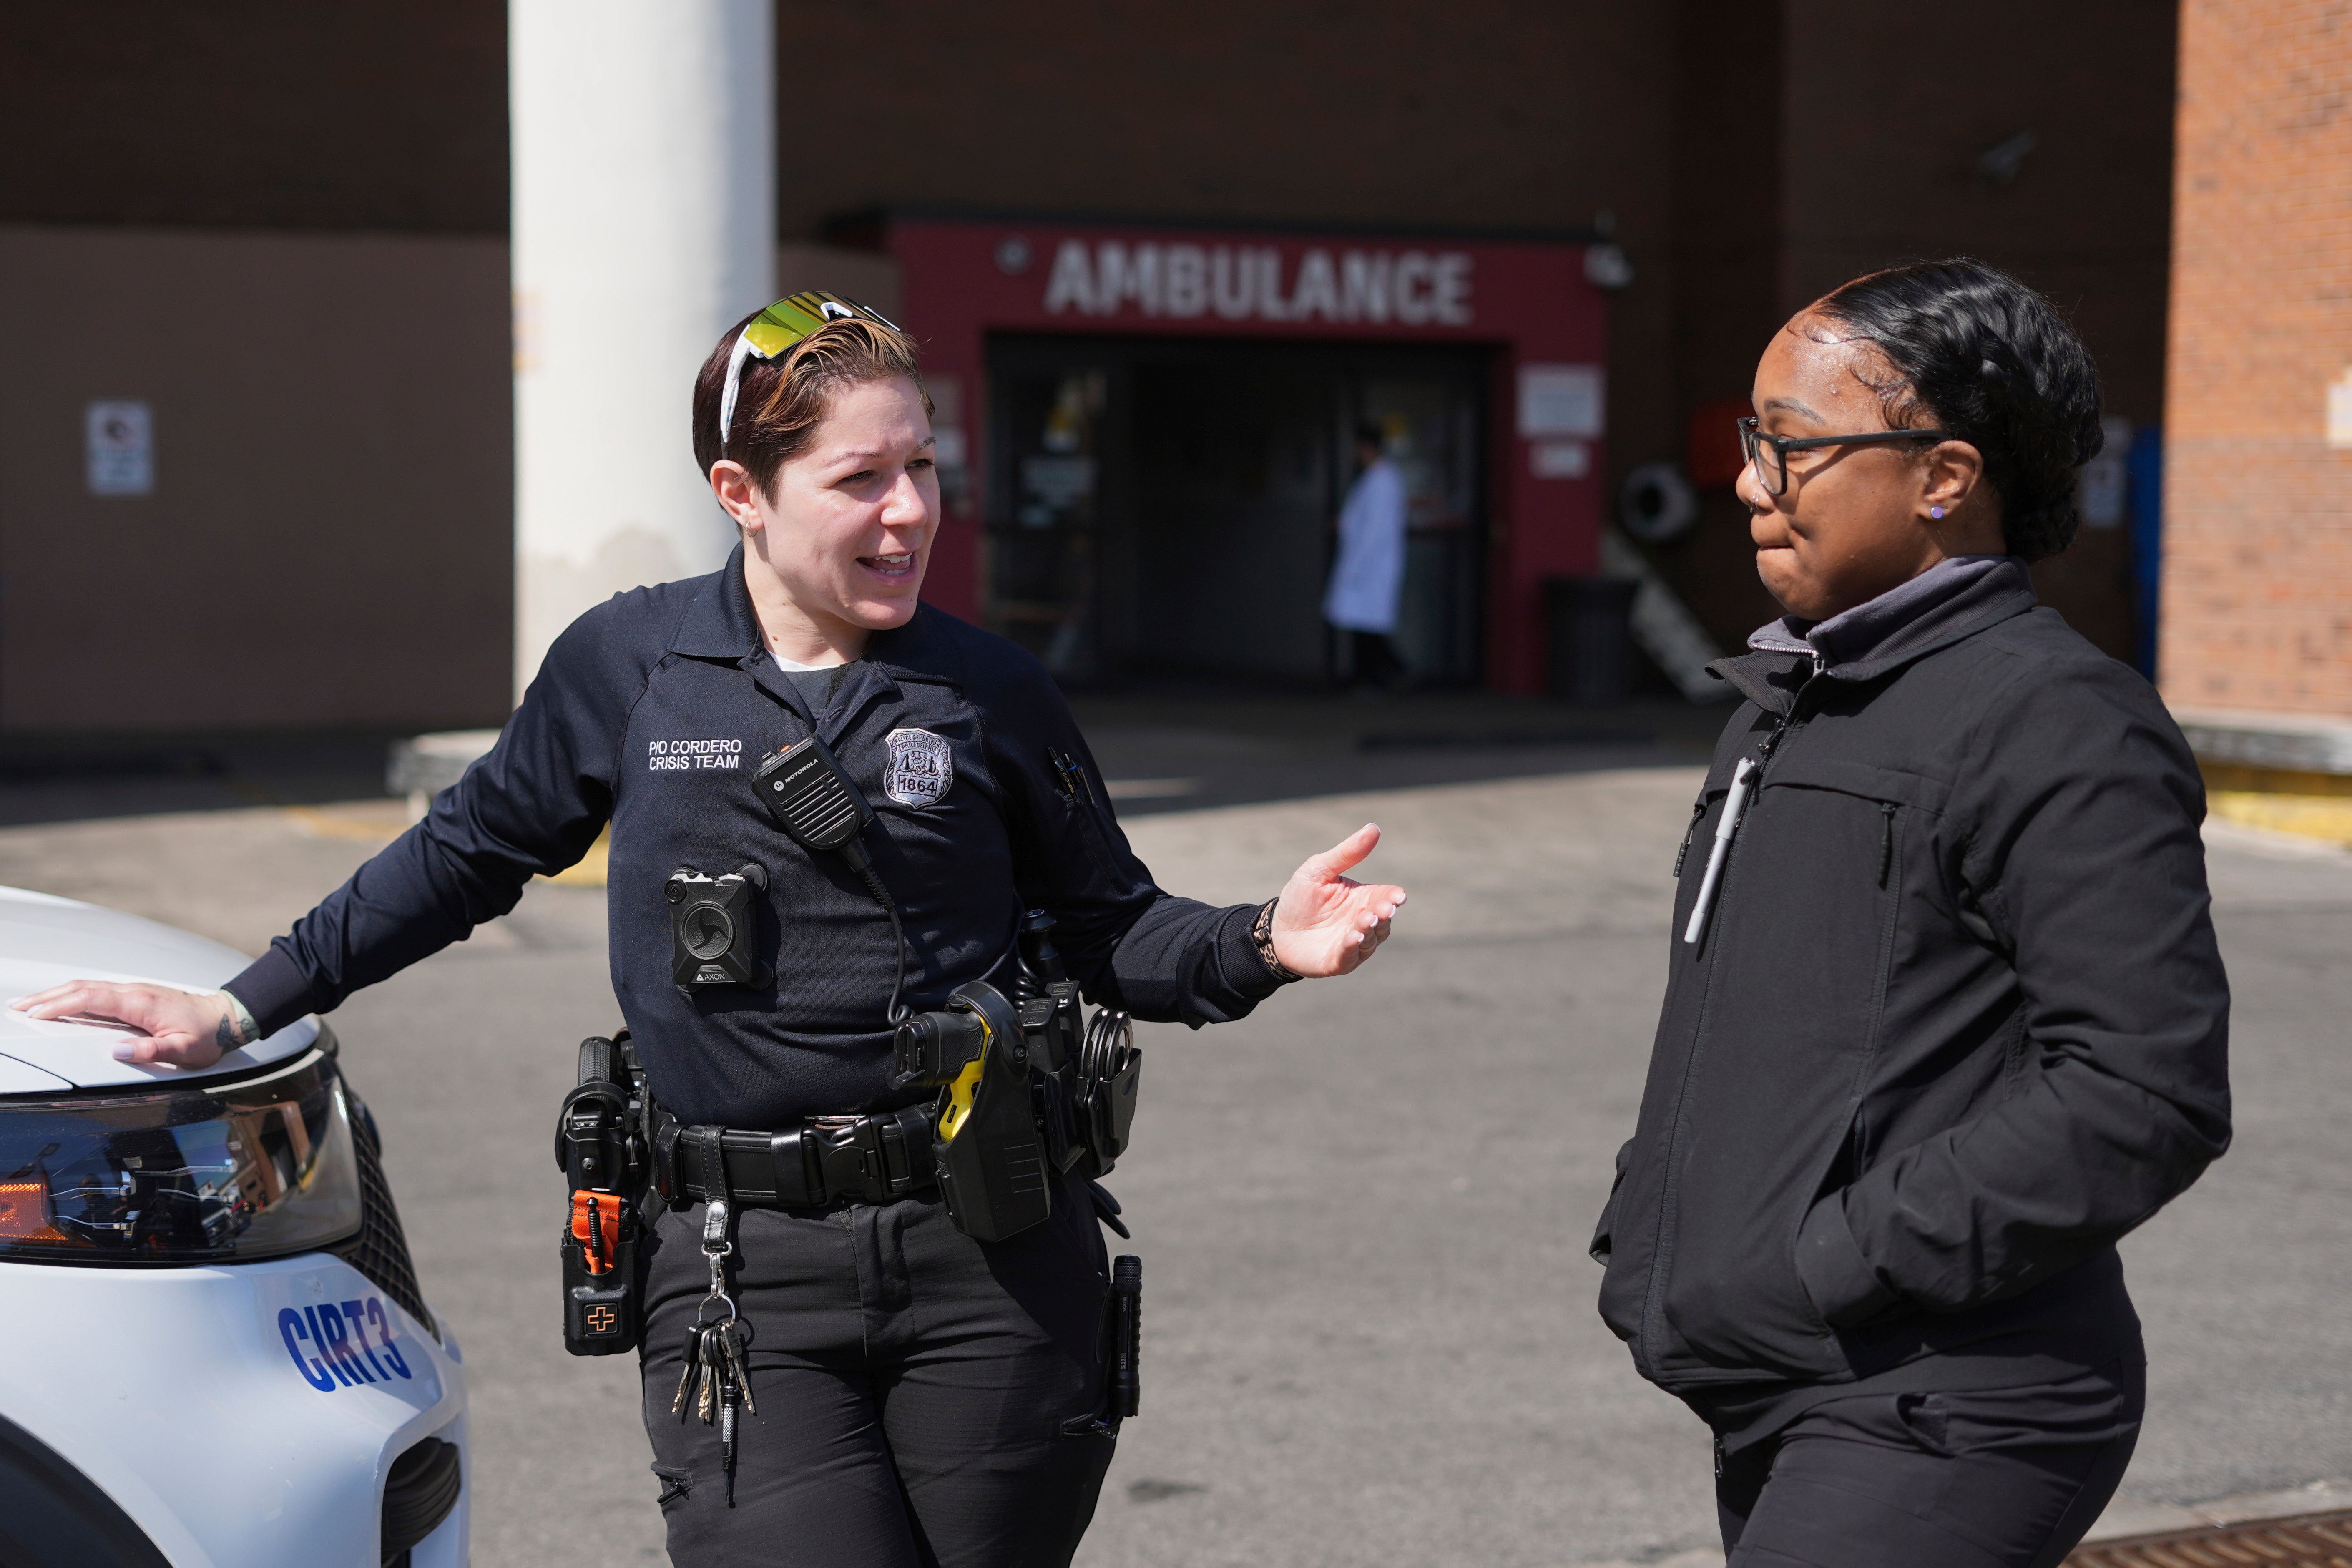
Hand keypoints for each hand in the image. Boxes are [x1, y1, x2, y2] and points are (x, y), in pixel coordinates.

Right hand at [8, 981, 246, 1067]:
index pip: (91, 999)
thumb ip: (152, 1050)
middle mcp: (134, 992)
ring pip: (88, 987)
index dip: (61, 1005)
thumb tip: (118, 1051)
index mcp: (140, 1003)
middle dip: (47, 996)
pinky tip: (62, 1000)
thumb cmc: (206, 1035)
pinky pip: (98, 991)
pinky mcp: (136, 995)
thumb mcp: (184, 1050)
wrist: (226, 1017)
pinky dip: (74, 994)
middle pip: (82, 988)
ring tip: (29, 1003)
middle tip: (17, 1006)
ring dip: (56, 993)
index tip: (35, 1013)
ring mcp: (134, 991)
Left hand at [1269, 823, 1406, 978]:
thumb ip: (1347, 853)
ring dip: (1369, 929)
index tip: (1398, 896)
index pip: (1387, 897)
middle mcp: (1363, 922)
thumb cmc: (1301, 898)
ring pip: (1370, 938)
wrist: (1275, 928)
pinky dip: (1353, 947)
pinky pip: (1350, 955)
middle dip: (1384, 913)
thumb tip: (1374, 828)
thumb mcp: (1320, 869)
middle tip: (1383, 908)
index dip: (1394, 897)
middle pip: (1383, 919)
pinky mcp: (1339, 961)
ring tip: (1365, 919)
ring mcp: (1353, 944)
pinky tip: (1354, 937)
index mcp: (1364, 898)